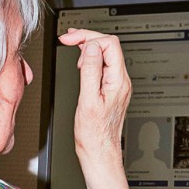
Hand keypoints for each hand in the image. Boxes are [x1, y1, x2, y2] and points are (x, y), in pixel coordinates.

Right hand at [60, 28, 131, 169]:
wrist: (99, 151)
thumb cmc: (94, 133)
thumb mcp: (88, 100)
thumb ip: (90, 71)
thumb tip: (91, 48)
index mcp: (118, 81)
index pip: (109, 44)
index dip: (89, 37)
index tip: (70, 39)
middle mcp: (121, 80)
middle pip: (108, 46)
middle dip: (87, 38)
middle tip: (67, 38)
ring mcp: (117, 84)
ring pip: (105, 55)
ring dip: (88, 47)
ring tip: (72, 47)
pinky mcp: (111, 89)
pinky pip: (103, 66)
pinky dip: (90, 59)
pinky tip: (80, 62)